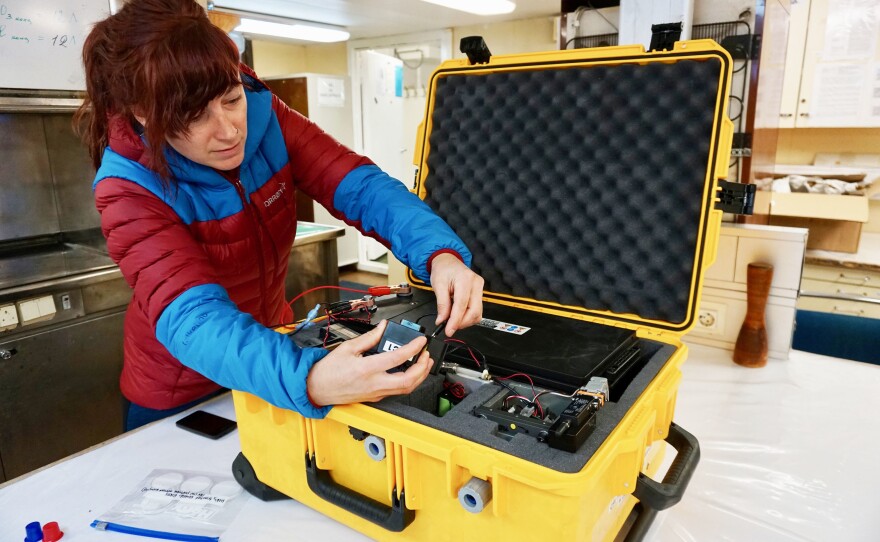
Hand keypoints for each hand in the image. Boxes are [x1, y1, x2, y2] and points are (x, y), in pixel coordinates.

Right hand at [306, 320, 431, 406]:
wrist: (316, 388)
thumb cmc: (328, 370)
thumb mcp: (348, 348)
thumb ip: (369, 338)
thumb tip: (383, 327)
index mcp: (367, 369)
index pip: (397, 358)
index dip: (413, 348)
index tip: (421, 341)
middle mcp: (374, 383)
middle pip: (408, 380)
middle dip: (422, 368)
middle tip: (426, 355)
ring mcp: (376, 393)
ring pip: (406, 389)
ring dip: (419, 376)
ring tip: (423, 363)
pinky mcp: (375, 397)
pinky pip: (397, 391)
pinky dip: (408, 381)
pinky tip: (410, 372)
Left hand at [430, 253, 483, 335]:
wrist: (448, 261)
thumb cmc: (443, 270)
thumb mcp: (438, 285)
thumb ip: (442, 304)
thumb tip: (442, 320)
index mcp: (465, 279)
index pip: (462, 305)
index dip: (455, 321)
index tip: (448, 330)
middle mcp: (476, 283)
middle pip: (474, 311)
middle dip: (461, 323)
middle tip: (449, 327)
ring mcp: (480, 288)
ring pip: (477, 313)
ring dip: (465, 321)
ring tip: (452, 319)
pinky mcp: (480, 293)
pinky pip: (477, 310)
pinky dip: (468, 316)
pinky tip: (459, 314)